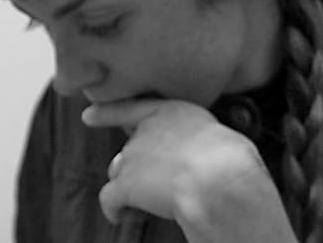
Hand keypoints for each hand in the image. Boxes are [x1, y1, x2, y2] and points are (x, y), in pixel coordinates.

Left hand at [82, 98, 297, 242]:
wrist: (220, 181)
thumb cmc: (235, 164)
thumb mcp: (221, 138)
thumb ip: (199, 141)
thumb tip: (198, 160)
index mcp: (173, 110)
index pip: (133, 106)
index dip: (107, 112)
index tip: (87, 115)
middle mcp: (148, 127)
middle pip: (130, 147)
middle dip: (138, 164)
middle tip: (158, 183)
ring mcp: (134, 154)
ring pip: (119, 171)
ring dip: (127, 185)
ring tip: (146, 201)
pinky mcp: (126, 183)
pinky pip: (109, 198)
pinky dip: (113, 209)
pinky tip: (118, 217)